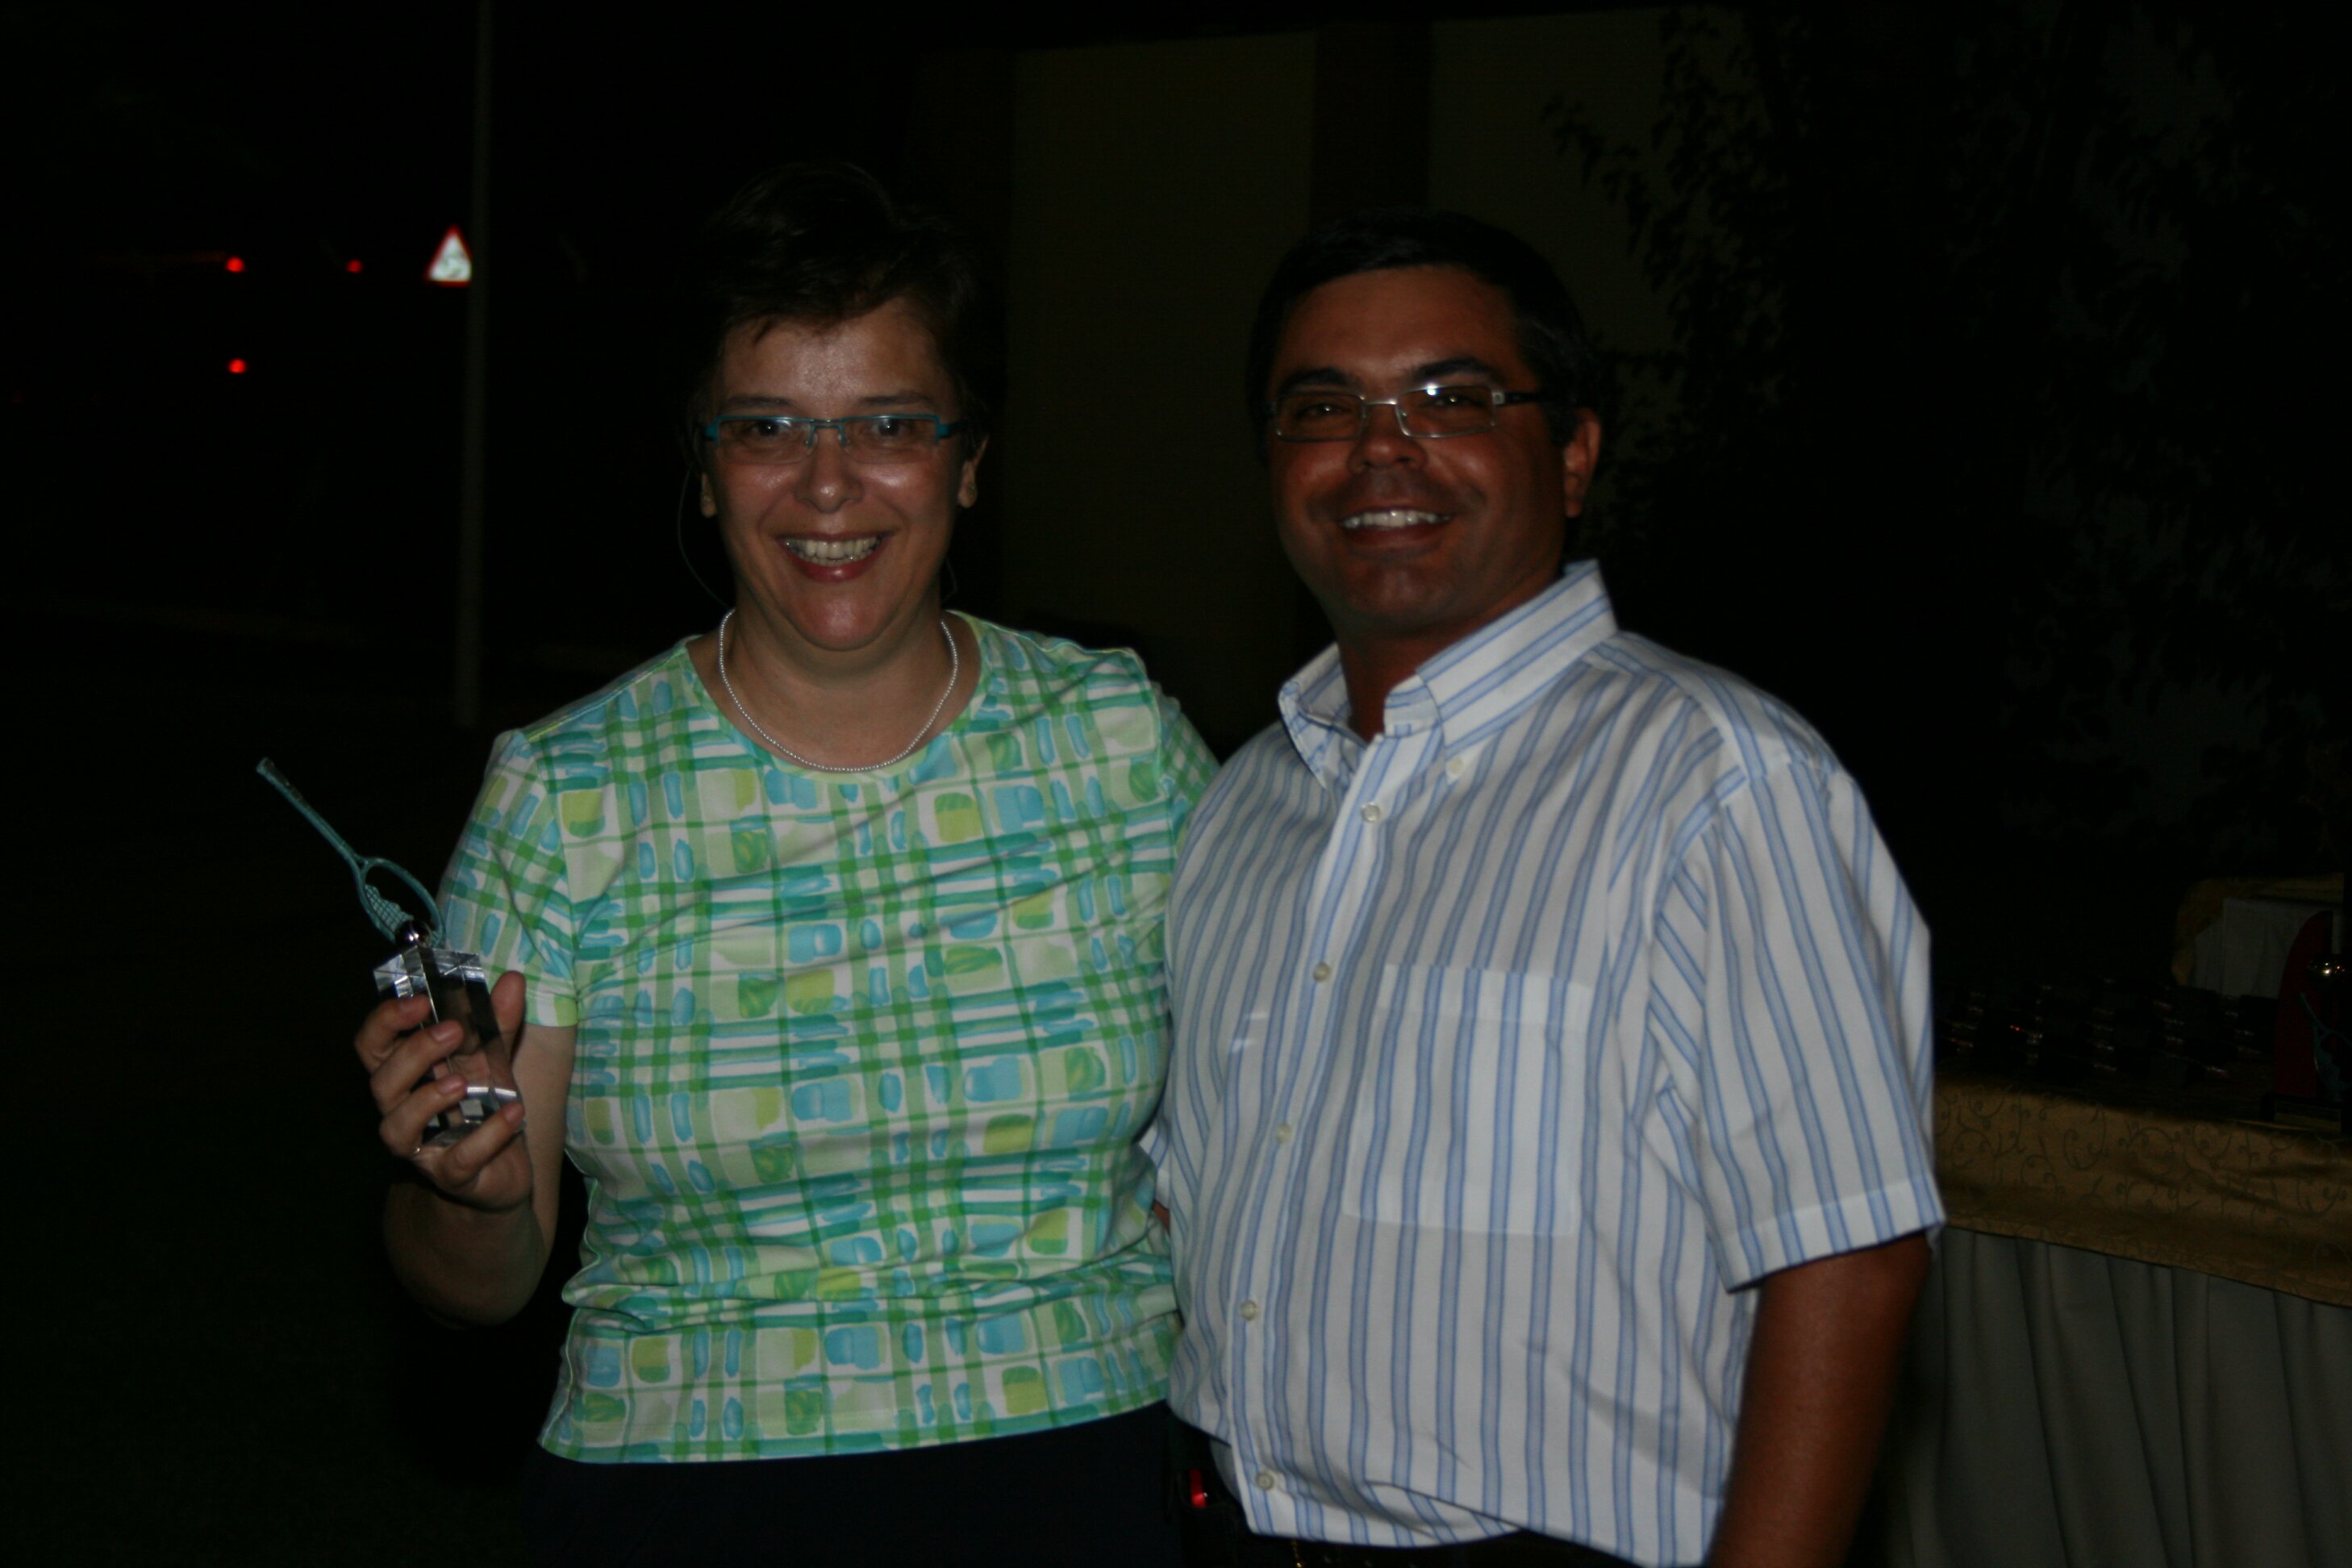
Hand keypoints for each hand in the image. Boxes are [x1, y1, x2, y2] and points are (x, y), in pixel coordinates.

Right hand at [354, 971, 534, 1214]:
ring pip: (397, 1128)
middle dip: (413, 1054)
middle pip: (381, 1082)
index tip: (420, 1000)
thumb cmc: (483, 1107)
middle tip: (453, 1031)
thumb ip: (498, 1023)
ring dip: (427, 1100)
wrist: (505, 1169)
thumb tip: (512, 978)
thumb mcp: (493, 1059)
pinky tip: (513, 1114)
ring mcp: (422, 1147)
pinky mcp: (452, 1175)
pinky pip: (459, 1160)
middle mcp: (402, 1110)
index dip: (386, 1021)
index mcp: (406, 1075)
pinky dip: (487, 1135)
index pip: (373, 1045)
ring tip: (462, 1082)